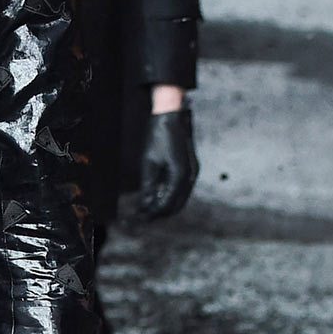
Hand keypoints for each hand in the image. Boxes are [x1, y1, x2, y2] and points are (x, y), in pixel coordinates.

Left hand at [137, 105, 198, 220]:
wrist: (171, 114)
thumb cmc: (158, 135)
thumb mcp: (148, 162)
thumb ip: (148, 185)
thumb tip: (145, 203)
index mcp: (179, 175)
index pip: (166, 204)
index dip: (152, 213)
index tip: (140, 218)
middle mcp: (190, 176)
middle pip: (176, 205)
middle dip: (160, 213)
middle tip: (143, 216)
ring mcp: (193, 171)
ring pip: (180, 198)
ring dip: (165, 204)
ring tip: (148, 207)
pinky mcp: (191, 167)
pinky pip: (182, 188)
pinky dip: (170, 195)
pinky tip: (157, 195)